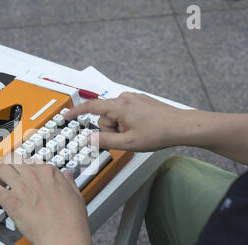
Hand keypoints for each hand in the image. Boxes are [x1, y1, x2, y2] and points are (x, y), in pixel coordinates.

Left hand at [0, 161, 88, 244]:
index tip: (25, 174)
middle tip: (7, 173)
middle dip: (9, 165)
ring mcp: (22, 186)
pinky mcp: (11, 200)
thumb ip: (68, 182)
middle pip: (14, 160)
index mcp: (49, 173)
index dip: (27, 168)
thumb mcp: (75, 195)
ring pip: (1, 168)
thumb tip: (67, 174)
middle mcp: (34, 176)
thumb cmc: (70, 220)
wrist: (63, 236)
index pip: (32, 162)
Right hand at [64, 92, 190, 151]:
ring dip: (120, 126)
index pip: (91, 107)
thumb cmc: (158, 133)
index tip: (66, 115)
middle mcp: (125, 98)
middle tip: (127, 137)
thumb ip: (105, 141)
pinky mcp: (140, 101)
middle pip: (104, 116)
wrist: (181, 126)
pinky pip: (124, 112)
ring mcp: (133, 98)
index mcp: (119, 106)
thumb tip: (89, 139)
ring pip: (115, 115)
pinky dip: (127, 122)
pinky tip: (141, 127)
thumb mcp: (128, 142)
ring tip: (137, 133)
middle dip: (111, 129)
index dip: (77, 112)